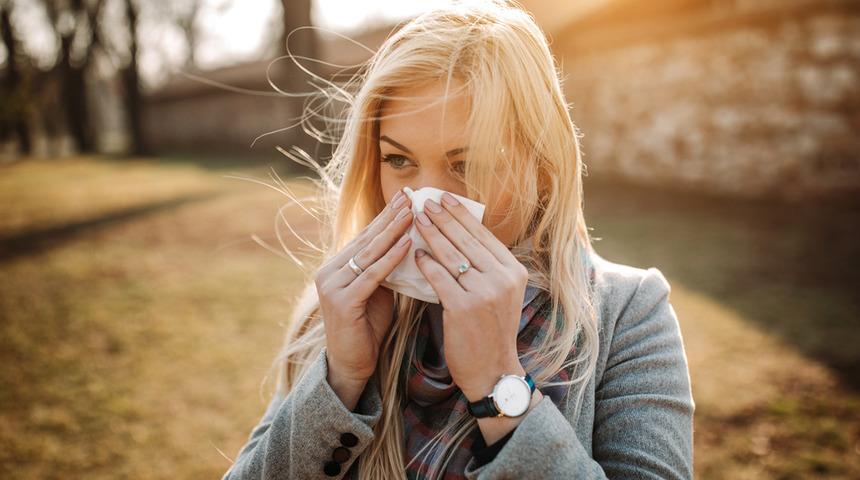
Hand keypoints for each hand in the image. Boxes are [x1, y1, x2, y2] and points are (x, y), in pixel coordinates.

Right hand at [315, 188, 413, 387]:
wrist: (352, 364)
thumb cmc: (368, 328)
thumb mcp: (378, 291)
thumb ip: (384, 269)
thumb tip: (409, 243)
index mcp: (337, 266)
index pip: (365, 236)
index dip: (385, 216)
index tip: (405, 197)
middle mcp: (330, 271)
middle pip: (366, 239)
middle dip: (390, 217)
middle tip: (410, 196)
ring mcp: (332, 285)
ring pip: (369, 253)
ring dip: (393, 232)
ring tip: (412, 213)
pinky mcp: (342, 301)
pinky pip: (372, 275)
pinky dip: (391, 259)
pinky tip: (408, 245)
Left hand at [412, 192, 529, 401]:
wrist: (492, 370)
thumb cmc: (491, 331)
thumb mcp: (500, 295)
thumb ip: (487, 267)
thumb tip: (460, 234)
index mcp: (514, 272)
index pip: (483, 236)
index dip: (462, 215)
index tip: (445, 198)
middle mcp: (502, 279)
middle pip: (466, 240)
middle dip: (443, 218)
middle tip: (425, 201)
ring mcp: (484, 293)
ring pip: (451, 255)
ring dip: (431, 234)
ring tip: (416, 219)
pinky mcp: (463, 307)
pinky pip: (439, 277)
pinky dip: (426, 263)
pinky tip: (415, 253)